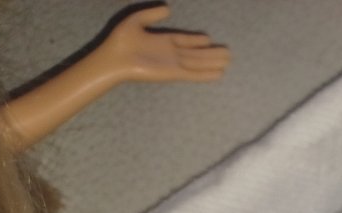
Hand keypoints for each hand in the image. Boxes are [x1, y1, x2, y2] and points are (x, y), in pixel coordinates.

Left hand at [96, 4, 231, 84]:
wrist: (114, 59)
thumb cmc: (121, 40)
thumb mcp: (136, 20)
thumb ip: (152, 15)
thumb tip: (169, 8)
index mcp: (163, 41)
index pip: (185, 41)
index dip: (197, 40)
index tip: (209, 39)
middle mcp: (171, 53)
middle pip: (196, 53)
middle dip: (211, 53)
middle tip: (227, 53)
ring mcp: (173, 64)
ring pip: (198, 63)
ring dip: (212, 62)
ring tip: (227, 61)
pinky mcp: (173, 73)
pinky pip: (193, 74)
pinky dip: (206, 74)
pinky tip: (218, 74)